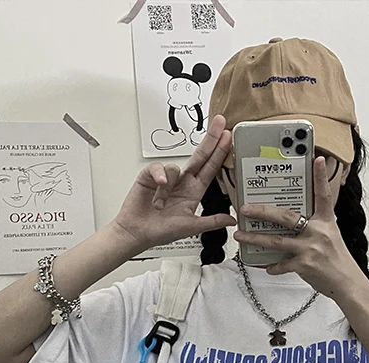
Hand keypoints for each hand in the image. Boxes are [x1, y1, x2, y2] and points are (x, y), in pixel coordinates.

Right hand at [112, 115, 235, 255]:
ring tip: (160, 205)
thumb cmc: (161, 231)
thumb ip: (212, 221)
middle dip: (210, 139)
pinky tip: (157, 188)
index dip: (220, 153)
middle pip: (199, 156)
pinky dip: (159, 177)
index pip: (210, 168)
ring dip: (168, 189)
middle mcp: (182, 182)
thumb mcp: (191, 227)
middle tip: (220, 123)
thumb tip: (232, 220)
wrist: (137, 232)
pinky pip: (159, 168)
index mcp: (194, 192)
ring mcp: (167, 178)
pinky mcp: (150, 175)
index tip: (228, 138)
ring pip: (175, 168)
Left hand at [232, 156, 368, 297]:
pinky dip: (272, 266)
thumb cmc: (337, 260)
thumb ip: (313, 226)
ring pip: (276, 241)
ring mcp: (310, 248)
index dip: (320, 177)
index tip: (317, 159)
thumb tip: (292, 221)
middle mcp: (318, 232)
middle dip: (262, 211)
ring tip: (240, 236)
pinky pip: (281, 264)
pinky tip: (265, 265)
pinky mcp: (304, 265)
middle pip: (286, 217)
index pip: (323, 195)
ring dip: (255, 239)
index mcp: (326, 221)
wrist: (346, 283)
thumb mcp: (330, 236)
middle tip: (245, 208)